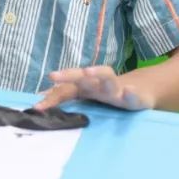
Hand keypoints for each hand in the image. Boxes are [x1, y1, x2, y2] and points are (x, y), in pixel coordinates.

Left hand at [34, 66, 155, 110]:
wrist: (140, 90)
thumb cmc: (106, 93)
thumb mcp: (87, 95)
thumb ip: (66, 96)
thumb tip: (40, 99)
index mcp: (86, 87)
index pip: (66, 89)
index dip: (52, 96)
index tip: (38, 106)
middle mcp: (99, 85)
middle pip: (83, 76)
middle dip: (68, 75)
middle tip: (52, 75)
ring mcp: (116, 89)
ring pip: (108, 78)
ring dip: (98, 73)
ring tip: (88, 72)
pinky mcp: (134, 97)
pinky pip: (132, 95)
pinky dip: (130, 92)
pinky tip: (128, 91)